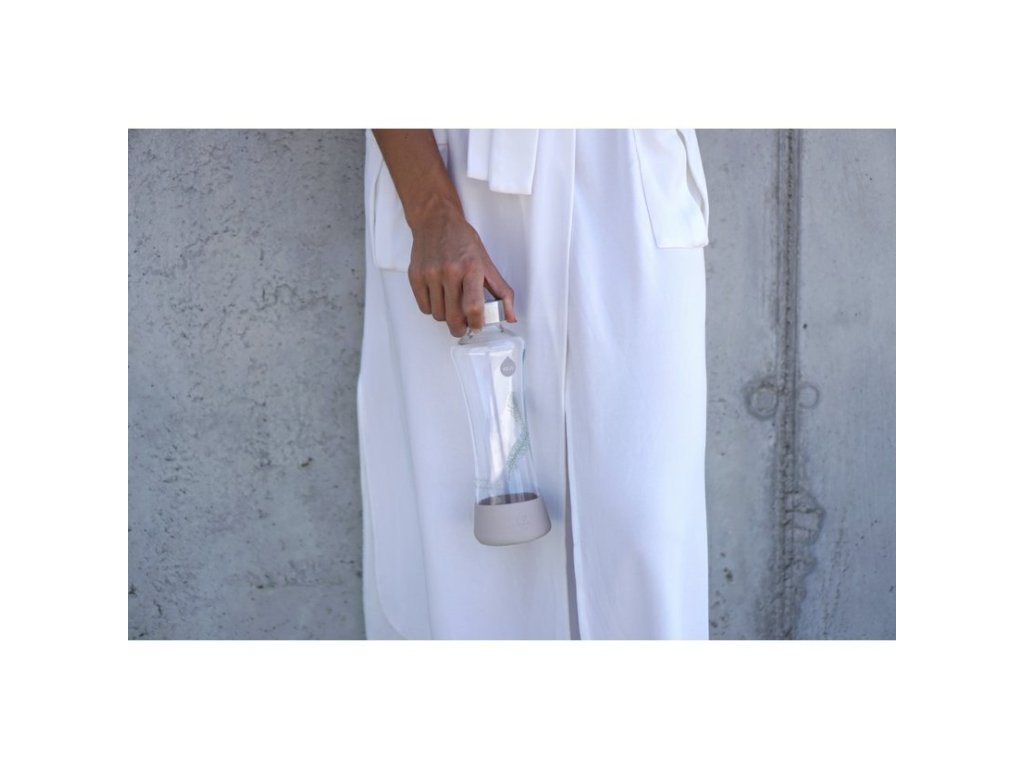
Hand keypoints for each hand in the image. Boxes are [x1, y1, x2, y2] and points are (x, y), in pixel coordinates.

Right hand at [408, 208, 516, 337]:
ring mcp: (430, 274)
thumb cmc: (462, 241)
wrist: (436, 221)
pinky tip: (439, 298)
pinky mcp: (415, 276)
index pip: (473, 307)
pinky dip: (432, 308)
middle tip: (464, 325)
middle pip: (454, 317)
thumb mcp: (487, 263)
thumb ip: (501, 292)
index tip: (477, 326)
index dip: (476, 323)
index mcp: (471, 268)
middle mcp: (450, 271)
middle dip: (460, 328)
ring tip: (451, 305)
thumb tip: (509, 316)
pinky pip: (424, 307)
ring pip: (438, 315)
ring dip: (446, 316)